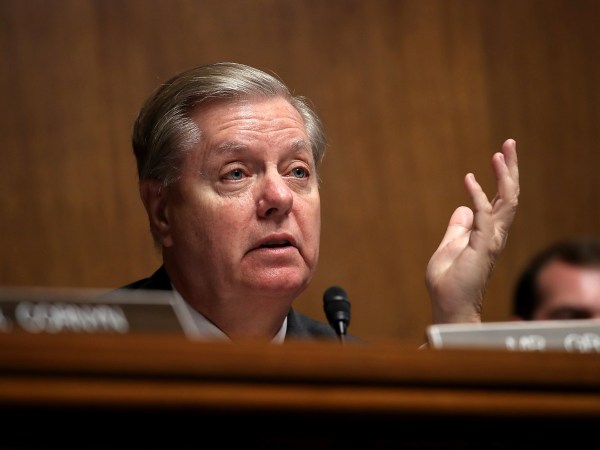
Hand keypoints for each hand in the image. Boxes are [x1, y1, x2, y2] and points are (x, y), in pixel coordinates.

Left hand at [425, 139, 518, 323]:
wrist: (448, 305)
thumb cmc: (449, 281)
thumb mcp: (449, 245)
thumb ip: (458, 227)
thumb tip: (462, 209)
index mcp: (488, 232)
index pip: (501, 199)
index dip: (502, 176)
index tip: (498, 154)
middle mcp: (495, 234)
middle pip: (510, 195)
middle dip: (510, 168)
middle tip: (510, 142)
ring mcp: (491, 240)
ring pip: (506, 202)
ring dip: (504, 176)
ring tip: (501, 153)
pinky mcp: (482, 247)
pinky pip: (483, 216)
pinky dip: (477, 195)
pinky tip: (469, 179)